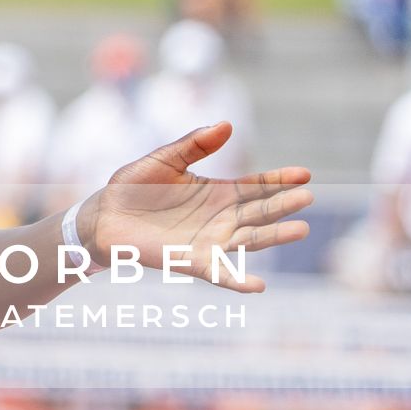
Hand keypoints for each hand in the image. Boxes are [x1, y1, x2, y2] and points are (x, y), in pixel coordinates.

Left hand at [83, 123, 312, 292]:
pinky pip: (219, 273)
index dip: (280, 181)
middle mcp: (220, 218)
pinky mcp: (191, 262)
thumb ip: (194, 143)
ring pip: (249, 240)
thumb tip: (227, 124)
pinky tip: (258, 285)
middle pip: (260, 212)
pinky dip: (238, 281)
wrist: (103, 216)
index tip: (305, 174)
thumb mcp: (165, 159)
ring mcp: (209, 241)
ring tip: (299, 229)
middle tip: (307, 199)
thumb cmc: (133, 186)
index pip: (256, 186)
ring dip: (274, 237)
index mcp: (217, 193)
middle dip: (283, 206)